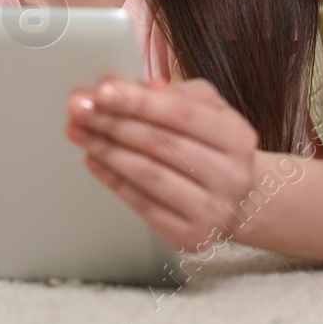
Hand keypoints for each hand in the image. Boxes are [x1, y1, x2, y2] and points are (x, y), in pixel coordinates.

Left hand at [66, 76, 258, 252]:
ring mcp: (212, 210)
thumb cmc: (218, 149)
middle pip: (160, 144)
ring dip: (106, 150)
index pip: (182, 113)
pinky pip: (142, 204)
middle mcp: (231, 176)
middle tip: (79, 110)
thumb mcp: (212, 113)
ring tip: (79, 132)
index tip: (103, 90)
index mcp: (238, 137)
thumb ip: (180, 95)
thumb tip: (144, 87)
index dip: (139, 101)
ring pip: (147, 174)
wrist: (243, 202)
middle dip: (112, 123)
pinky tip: (94, 160)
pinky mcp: (191, 236)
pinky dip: (113, 180)